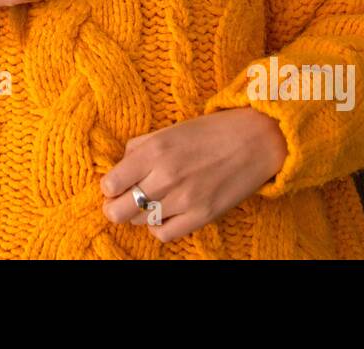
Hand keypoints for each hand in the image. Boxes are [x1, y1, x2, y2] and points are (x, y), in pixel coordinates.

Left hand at [99, 107, 288, 243]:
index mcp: (154, 150)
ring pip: (140, 222)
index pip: (111, 183)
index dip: (109, 186)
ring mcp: (184, 199)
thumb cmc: (210, 132)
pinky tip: (166, 213)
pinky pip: (164, 234)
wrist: (255, 140)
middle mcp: (166, 176)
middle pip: (119, 210)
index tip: (115, 185)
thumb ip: (140, 146)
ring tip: (150, 202)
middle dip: (114, 207)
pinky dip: (159, 227)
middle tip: (120, 202)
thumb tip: (119, 165)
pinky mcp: (202, 216)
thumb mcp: (169, 129)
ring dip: (139, 214)